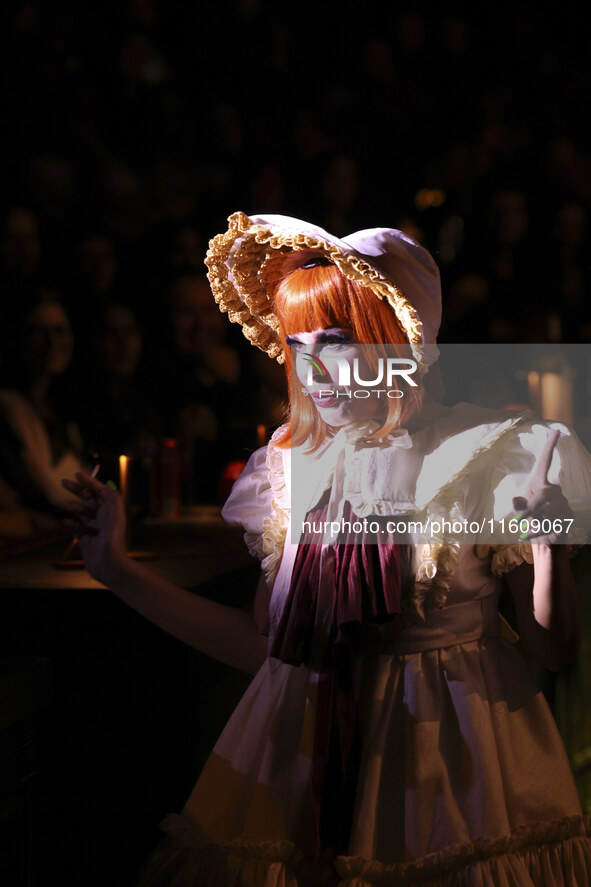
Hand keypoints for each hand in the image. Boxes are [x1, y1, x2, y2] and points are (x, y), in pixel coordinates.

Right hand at [61, 472, 126, 581]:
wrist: (109, 563)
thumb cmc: (114, 538)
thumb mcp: (117, 513)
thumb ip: (112, 497)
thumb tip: (105, 486)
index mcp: (111, 509)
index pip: (99, 491)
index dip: (89, 482)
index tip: (77, 475)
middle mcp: (102, 517)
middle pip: (88, 499)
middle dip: (76, 490)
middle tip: (63, 482)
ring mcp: (93, 528)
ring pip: (80, 512)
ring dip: (72, 506)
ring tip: (63, 505)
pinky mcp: (85, 539)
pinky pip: (75, 527)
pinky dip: (70, 523)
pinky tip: (65, 522)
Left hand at [512, 429, 572, 543]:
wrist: (544, 537)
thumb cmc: (530, 519)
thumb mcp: (520, 510)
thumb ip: (518, 505)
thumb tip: (515, 501)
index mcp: (540, 483)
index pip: (545, 462)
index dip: (549, 447)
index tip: (555, 431)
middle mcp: (554, 490)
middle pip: (543, 495)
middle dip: (530, 509)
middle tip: (519, 520)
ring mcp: (563, 503)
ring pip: (547, 512)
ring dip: (534, 524)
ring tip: (529, 528)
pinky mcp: (568, 517)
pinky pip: (553, 524)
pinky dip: (540, 533)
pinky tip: (537, 535)